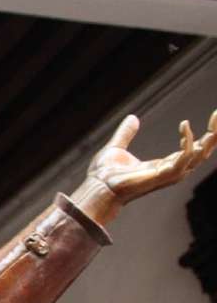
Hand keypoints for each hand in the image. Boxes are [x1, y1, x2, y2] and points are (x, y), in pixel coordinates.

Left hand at [87, 110, 216, 204]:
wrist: (96, 187)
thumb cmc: (104, 175)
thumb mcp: (117, 148)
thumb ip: (126, 133)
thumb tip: (132, 118)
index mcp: (163, 165)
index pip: (193, 150)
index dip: (206, 134)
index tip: (214, 115)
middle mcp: (170, 171)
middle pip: (203, 153)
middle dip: (214, 135)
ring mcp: (168, 175)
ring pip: (200, 156)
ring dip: (210, 138)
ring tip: (215, 119)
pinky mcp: (162, 175)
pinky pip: (183, 158)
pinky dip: (187, 142)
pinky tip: (184, 125)